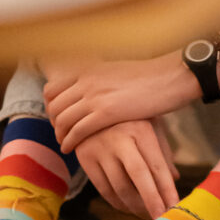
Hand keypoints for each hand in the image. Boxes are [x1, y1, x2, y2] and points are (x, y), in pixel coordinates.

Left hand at [42, 53, 197, 152]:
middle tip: (60, 134)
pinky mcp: (105, 113)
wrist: (169, 76)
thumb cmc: (150, 77)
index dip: (50, 107)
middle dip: (53, 123)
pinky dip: (69, 142)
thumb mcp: (116, 72)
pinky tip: (70, 149)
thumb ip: (100, 80)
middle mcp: (86, 80)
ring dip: (60, 135)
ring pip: (62, 120)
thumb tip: (96, 89)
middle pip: (54, 106)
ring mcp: (94, 96)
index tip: (58, 118)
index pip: (52, 89)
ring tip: (65, 144)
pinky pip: (77, 130)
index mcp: (87, 69)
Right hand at [75, 119, 178, 218]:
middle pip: (138, 178)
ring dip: (135, 206)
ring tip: (147, 213)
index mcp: (141, 129)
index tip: (176, 208)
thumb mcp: (150, 126)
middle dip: (152, 202)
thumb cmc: (128, 118)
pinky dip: (117, 202)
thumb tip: (175, 179)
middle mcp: (120, 138)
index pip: (157, 166)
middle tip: (161, 219)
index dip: (167, 190)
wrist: (87, 106)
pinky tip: (128, 207)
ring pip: (119, 187)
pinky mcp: (85, 158)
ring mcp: (100, 148)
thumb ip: (163, 152)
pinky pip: (103, 189)